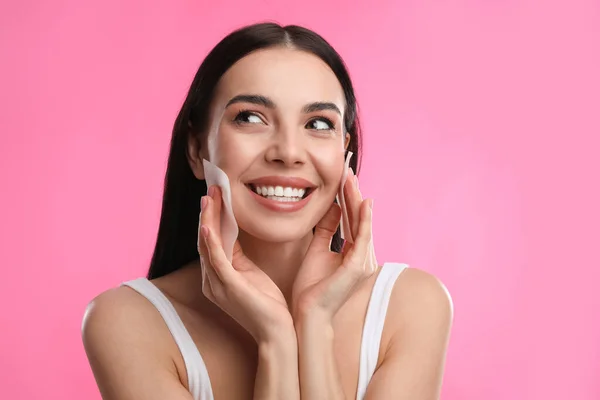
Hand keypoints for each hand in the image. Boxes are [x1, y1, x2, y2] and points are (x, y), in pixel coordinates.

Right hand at [198, 186, 293, 342]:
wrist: (277, 333)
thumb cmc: (267, 305)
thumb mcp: (251, 274)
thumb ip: (240, 256)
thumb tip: (236, 235)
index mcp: (217, 276)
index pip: (211, 240)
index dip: (212, 217)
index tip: (216, 195)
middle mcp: (211, 279)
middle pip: (205, 239)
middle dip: (208, 213)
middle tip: (211, 189)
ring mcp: (217, 284)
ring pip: (208, 244)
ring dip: (208, 219)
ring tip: (209, 197)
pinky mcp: (228, 286)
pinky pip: (216, 259)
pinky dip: (211, 241)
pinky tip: (208, 224)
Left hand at [292, 168, 376, 322]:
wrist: (307, 313)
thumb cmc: (310, 288)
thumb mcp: (317, 250)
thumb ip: (326, 230)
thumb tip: (332, 208)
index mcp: (351, 254)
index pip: (350, 221)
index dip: (346, 199)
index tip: (341, 180)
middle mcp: (361, 256)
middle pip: (357, 219)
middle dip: (352, 195)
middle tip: (347, 172)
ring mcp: (362, 261)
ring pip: (361, 224)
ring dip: (357, 200)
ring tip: (352, 180)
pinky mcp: (358, 266)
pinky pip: (363, 237)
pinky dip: (364, 219)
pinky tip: (364, 202)